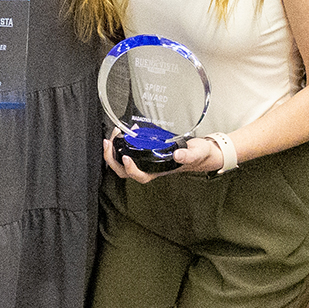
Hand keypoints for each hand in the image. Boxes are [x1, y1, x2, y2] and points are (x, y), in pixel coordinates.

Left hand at [101, 134, 221, 182]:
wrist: (200, 150)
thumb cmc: (197, 154)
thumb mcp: (196, 152)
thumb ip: (188, 154)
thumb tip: (177, 154)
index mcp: (159, 172)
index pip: (140, 176)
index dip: (130, 169)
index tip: (126, 156)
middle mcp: (149, 168)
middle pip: (124, 172)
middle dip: (112, 159)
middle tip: (108, 142)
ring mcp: (145, 160)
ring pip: (122, 162)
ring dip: (112, 152)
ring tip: (110, 136)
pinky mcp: (145, 151)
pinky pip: (127, 151)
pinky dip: (120, 143)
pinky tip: (122, 131)